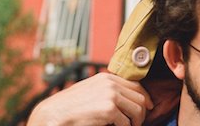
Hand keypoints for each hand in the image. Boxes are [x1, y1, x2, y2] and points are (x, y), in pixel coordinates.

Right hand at [28, 73, 152, 125]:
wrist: (52, 116)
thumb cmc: (69, 107)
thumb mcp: (90, 91)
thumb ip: (107, 91)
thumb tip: (126, 99)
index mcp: (106, 77)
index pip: (136, 85)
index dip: (145, 98)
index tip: (148, 108)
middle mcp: (110, 83)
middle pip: (140, 98)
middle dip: (142, 113)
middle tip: (137, 123)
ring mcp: (110, 95)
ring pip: (138, 110)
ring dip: (135, 122)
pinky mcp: (109, 109)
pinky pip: (127, 122)